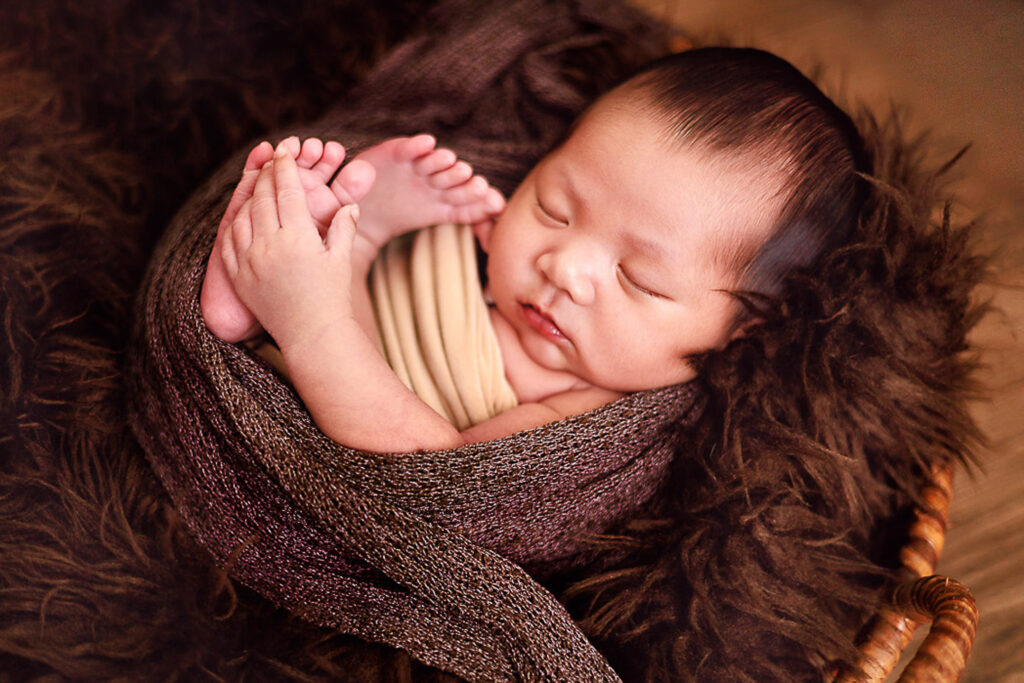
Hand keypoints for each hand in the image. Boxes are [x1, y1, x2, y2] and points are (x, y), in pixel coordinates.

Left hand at [220, 145, 358, 350]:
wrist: (311, 335)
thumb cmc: (332, 298)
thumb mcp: (341, 260)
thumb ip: (343, 227)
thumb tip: (350, 205)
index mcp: (298, 238)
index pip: (288, 191)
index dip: (285, 167)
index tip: (284, 151)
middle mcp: (270, 246)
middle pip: (262, 197)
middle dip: (265, 174)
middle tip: (268, 159)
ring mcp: (250, 261)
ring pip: (242, 215)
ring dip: (248, 195)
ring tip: (255, 183)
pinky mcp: (238, 275)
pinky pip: (228, 240)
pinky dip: (233, 222)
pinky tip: (240, 214)